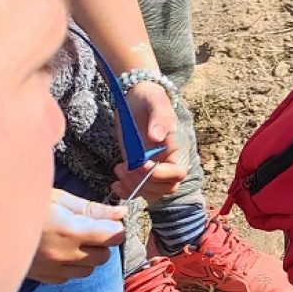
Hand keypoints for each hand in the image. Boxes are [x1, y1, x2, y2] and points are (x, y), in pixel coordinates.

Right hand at [28, 190, 125, 283]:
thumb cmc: (24, 205)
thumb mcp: (59, 198)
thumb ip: (92, 208)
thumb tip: (120, 213)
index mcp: (70, 231)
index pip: (112, 237)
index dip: (115, 228)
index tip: (108, 222)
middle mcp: (63, 254)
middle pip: (103, 256)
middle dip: (101, 243)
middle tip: (87, 229)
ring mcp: (51, 269)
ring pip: (88, 270)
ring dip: (87, 257)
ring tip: (71, 241)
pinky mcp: (40, 277)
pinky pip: (67, 278)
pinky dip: (70, 267)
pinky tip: (58, 252)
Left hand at [110, 80, 186, 202]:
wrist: (137, 98)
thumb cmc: (149, 98)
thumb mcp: (155, 101)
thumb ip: (159, 117)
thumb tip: (157, 137)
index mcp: (175, 149)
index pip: (177, 174)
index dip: (159, 174)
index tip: (140, 163)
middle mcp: (167, 162)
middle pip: (165, 188)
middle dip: (144, 183)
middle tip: (125, 167)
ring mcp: (152, 168)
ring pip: (152, 193)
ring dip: (134, 188)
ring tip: (118, 170)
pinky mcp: (138, 170)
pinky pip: (138, 191)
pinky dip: (127, 193)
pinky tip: (115, 184)